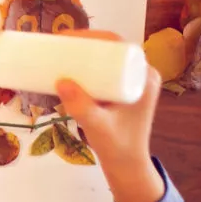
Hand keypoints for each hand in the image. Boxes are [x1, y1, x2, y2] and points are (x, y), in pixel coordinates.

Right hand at [56, 30, 165, 201]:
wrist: (126, 166)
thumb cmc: (117, 146)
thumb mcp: (98, 126)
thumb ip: (82, 107)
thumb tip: (61, 82)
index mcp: (144, 77)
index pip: (118, 45)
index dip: (92, 36)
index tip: (67, 38)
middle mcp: (141, 75)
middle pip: (110, 48)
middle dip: (83, 42)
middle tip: (56, 44)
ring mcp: (132, 83)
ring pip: (106, 58)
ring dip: (83, 52)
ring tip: (58, 52)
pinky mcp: (121, 91)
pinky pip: (105, 69)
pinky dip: (87, 63)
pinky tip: (69, 63)